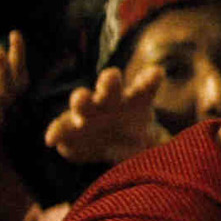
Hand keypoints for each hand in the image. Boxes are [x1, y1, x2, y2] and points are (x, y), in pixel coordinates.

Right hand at [44, 67, 167, 164]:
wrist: (112, 147)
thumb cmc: (139, 139)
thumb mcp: (155, 142)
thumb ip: (161, 143)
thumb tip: (168, 146)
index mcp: (137, 99)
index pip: (146, 86)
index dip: (150, 79)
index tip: (157, 73)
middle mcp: (111, 99)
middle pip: (110, 85)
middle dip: (110, 80)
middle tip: (111, 77)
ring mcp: (88, 110)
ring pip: (83, 100)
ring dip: (81, 99)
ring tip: (80, 100)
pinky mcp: (69, 125)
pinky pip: (61, 126)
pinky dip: (56, 131)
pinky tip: (52, 140)